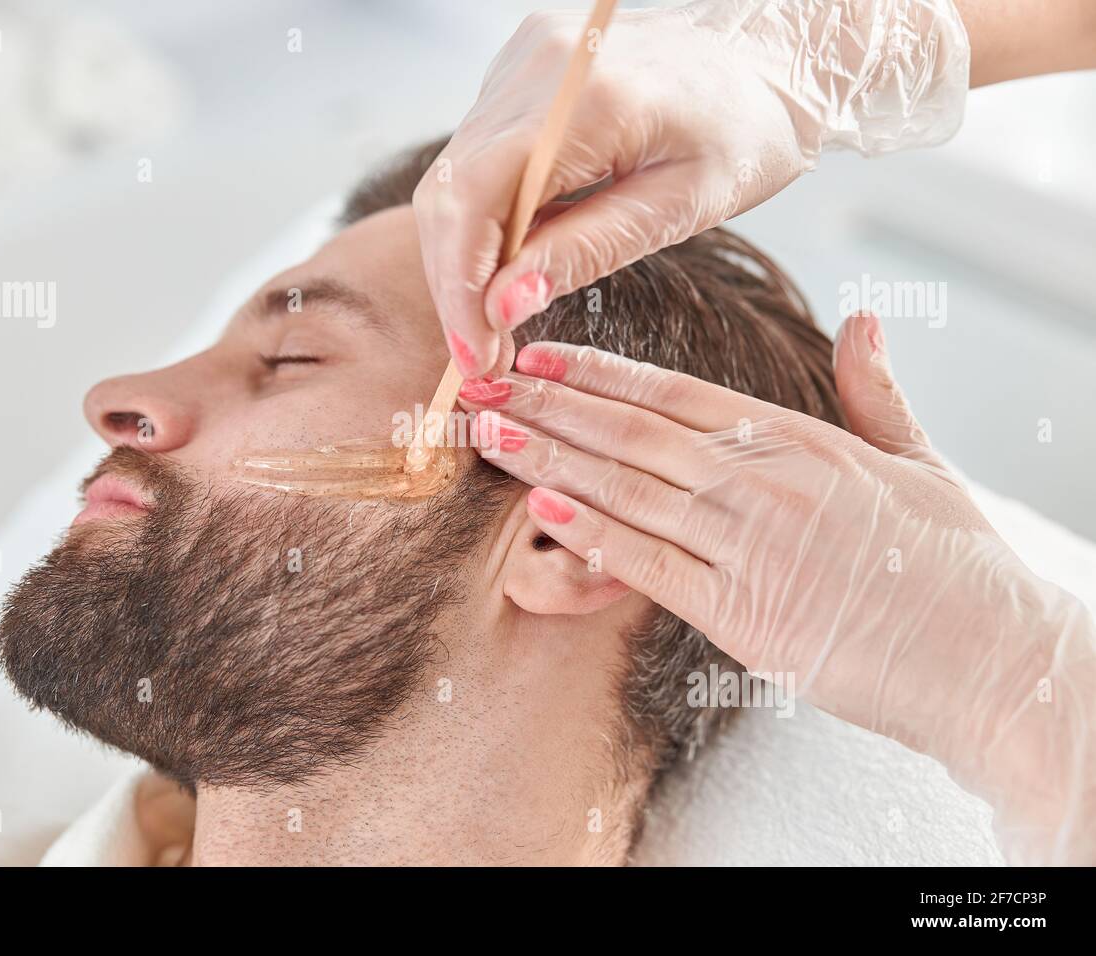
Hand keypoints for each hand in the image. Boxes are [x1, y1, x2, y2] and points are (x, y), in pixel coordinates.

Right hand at [414, 0, 969, 377]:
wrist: (766, 54)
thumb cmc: (746, 131)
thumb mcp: (679, 207)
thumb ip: (585, 252)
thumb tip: (502, 307)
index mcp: (588, 99)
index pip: (475, 198)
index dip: (459, 285)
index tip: (476, 353)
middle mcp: (539, 69)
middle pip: (449, 190)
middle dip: (455, 282)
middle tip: (482, 353)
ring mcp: (524, 63)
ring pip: (453, 176)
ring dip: (464, 257)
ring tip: (496, 319)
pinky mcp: (521, 71)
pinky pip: (477, 156)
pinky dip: (484, 219)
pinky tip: (514, 260)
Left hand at [462, 313, 1095, 863]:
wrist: (992, 660)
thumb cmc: (956, 566)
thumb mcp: (921, 462)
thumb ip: (875, 392)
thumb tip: (865, 320)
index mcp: (800, 439)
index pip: (677, 394)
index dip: (599, 373)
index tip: (539, 356)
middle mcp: (766, 481)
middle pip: (635, 432)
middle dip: (550, 407)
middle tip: (481, 383)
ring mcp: (752, 545)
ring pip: (630, 488)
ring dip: (550, 459)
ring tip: (488, 432)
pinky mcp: (744, 613)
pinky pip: (652, 564)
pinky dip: (594, 535)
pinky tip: (542, 508)